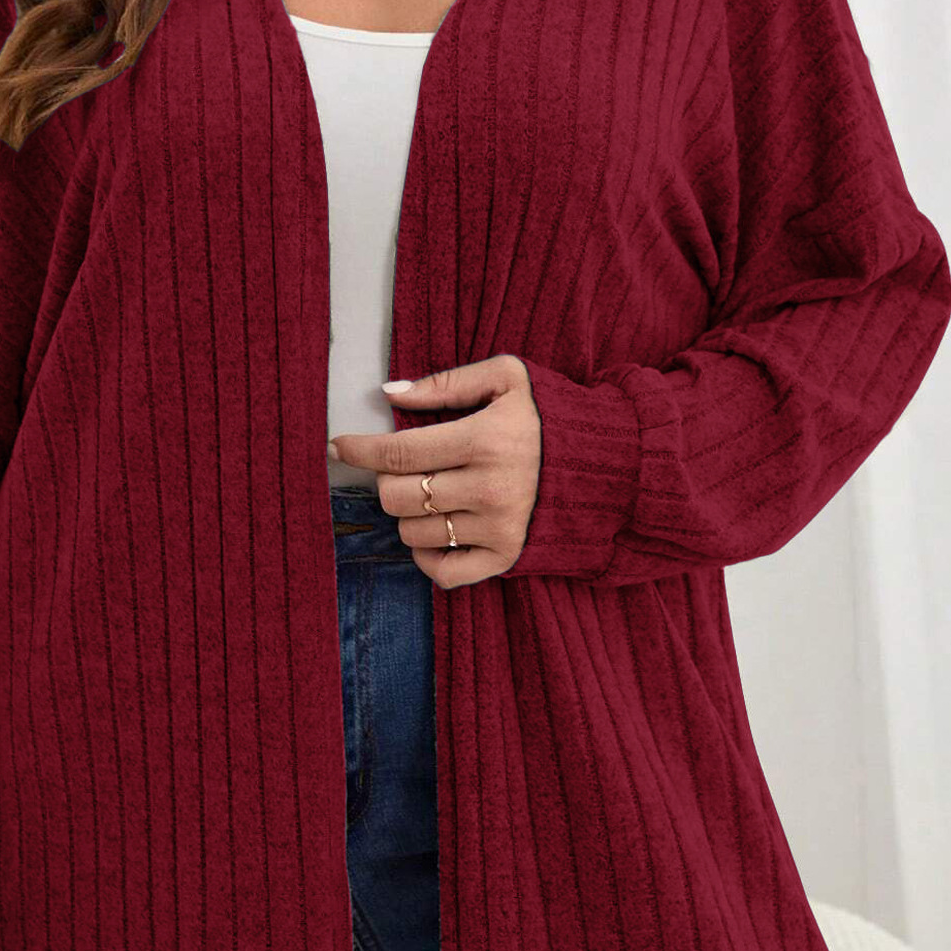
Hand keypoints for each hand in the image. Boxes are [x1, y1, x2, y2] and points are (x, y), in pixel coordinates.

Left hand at [328, 353, 540, 587]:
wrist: (610, 463)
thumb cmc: (550, 415)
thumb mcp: (508, 377)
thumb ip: (447, 382)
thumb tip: (389, 392)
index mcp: (485, 440)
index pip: (398, 452)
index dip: (360, 450)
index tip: (339, 446)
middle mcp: (490, 489)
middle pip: (398, 497)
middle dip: (388, 480)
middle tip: (404, 468)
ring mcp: (498, 528)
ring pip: (413, 533)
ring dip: (409, 513)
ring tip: (431, 493)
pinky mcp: (507, 557)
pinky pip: (443, 572)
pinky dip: (427, 556)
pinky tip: (436, 532)